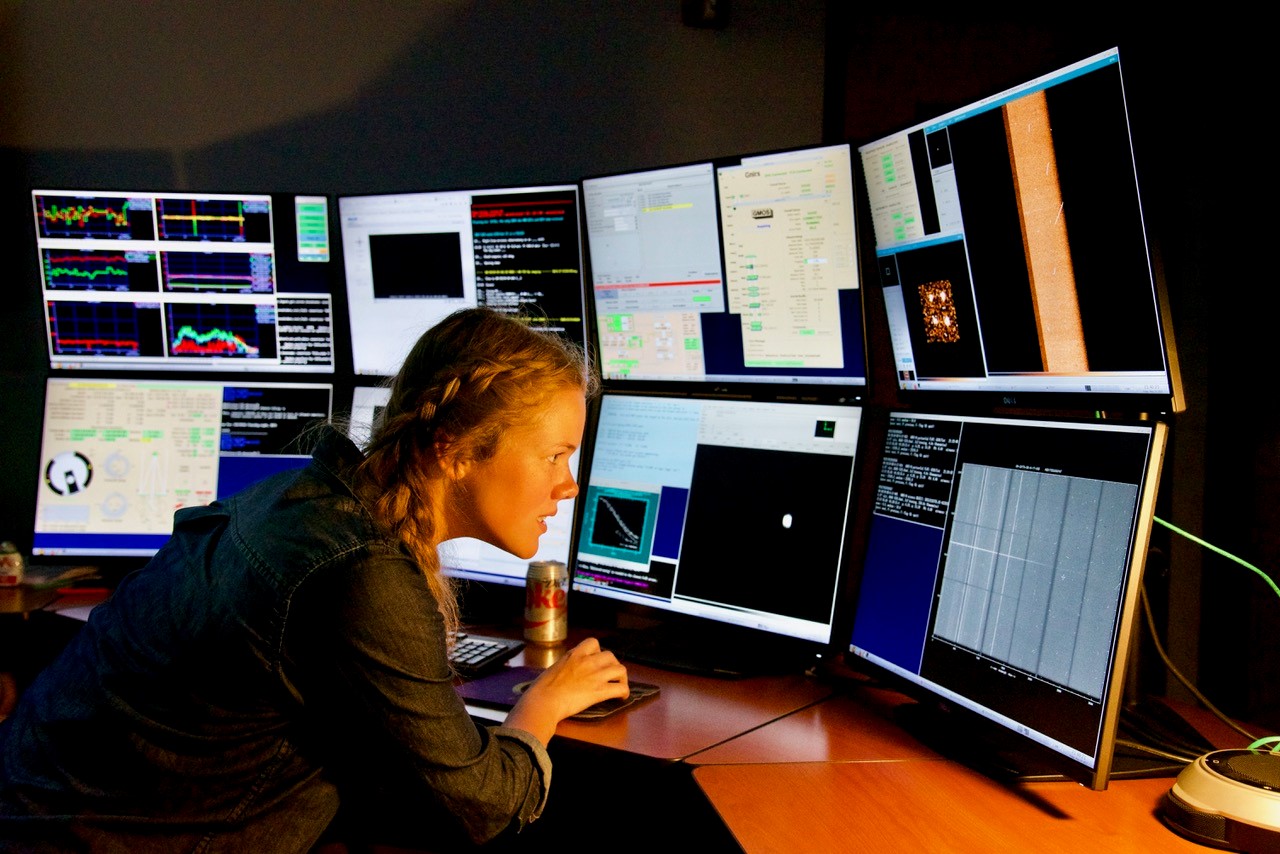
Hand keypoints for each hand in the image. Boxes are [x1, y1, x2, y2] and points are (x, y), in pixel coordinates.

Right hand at [503, 637, 627, 744]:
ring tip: (618, 685)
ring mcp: (596, 675)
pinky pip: (621, 688)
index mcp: (574, 654)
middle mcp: (587, 661)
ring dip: (621, 678)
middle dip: (612, 665)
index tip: (595, 661)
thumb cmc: (541, 689)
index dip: (597, 652)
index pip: (593, 643)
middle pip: (610, 656)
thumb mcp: (553, 668)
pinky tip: (621, 697)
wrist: (544, 701)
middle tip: (608, 675)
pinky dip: (624, 692)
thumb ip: (565, 666)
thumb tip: (567, 671)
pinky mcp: (600, 691)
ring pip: (621, 670)